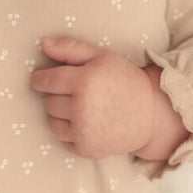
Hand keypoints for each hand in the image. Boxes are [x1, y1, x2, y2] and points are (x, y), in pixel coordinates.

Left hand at [30, 36, 154, 157]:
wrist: (152, 113)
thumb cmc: (124, 80)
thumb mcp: (101, 57)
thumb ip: (70, 49)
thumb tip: (43, 43)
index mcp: (83, 81)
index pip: (45, 81)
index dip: (40, 79)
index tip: (43, 79)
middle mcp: (81, 107)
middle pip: (49, 102)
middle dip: (59, 97)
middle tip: (80, 93)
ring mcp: (84, 131)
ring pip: (53, 123)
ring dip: (62, 116)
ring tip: (84, 109)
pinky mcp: (86, 149)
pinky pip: (64, 140)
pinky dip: (72, 133)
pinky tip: (89, 124)